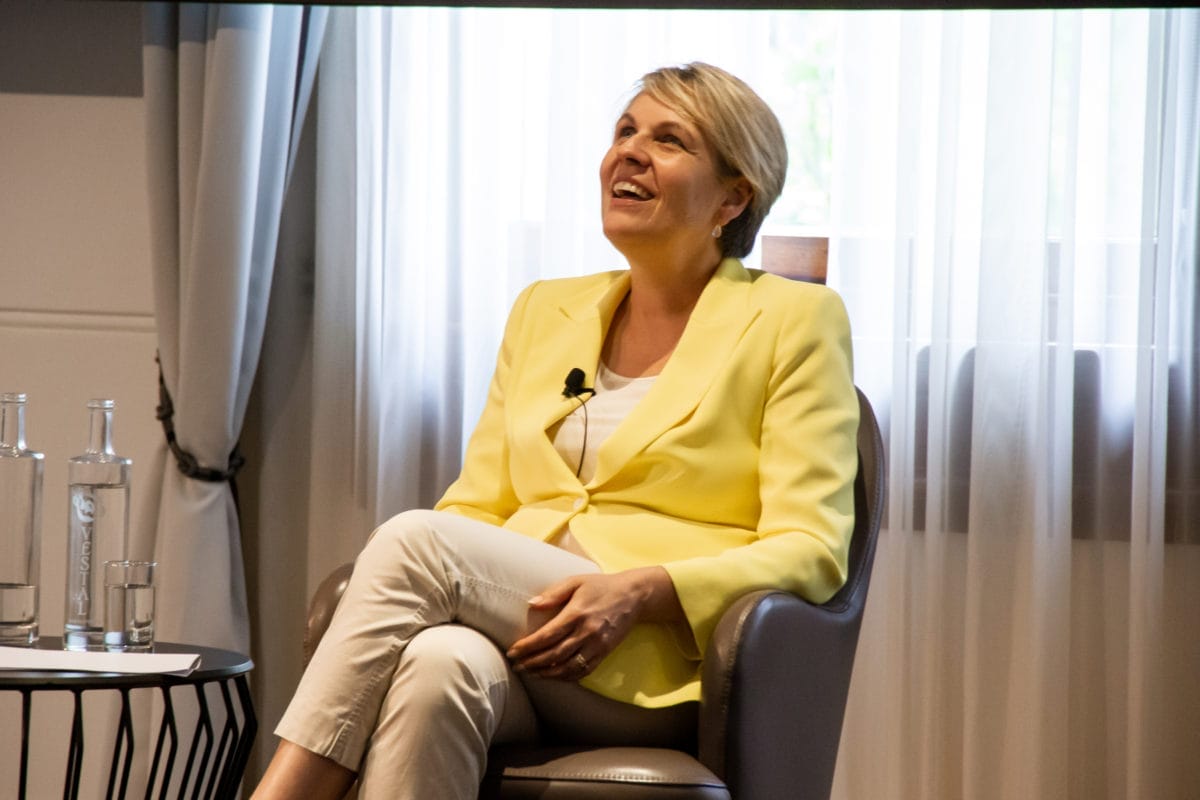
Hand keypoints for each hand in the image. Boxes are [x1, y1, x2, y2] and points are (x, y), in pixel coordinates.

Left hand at [506, 567, 681, 680]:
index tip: (512, 652)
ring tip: (531, 673)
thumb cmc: (601, 586)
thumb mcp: (576, 581)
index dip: (527, 647)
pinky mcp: (605, 653)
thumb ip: (553, 593)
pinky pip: (583, 671)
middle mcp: (586, 632)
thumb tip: (531, 604)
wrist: (634, 596)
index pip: (547, 636)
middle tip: (516, 666)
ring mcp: (597, 645)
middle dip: (532, 663)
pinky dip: (566, 677)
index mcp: (576, 613)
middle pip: (554, 655)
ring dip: (546, 674)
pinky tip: (553, 676)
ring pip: (568, 667)